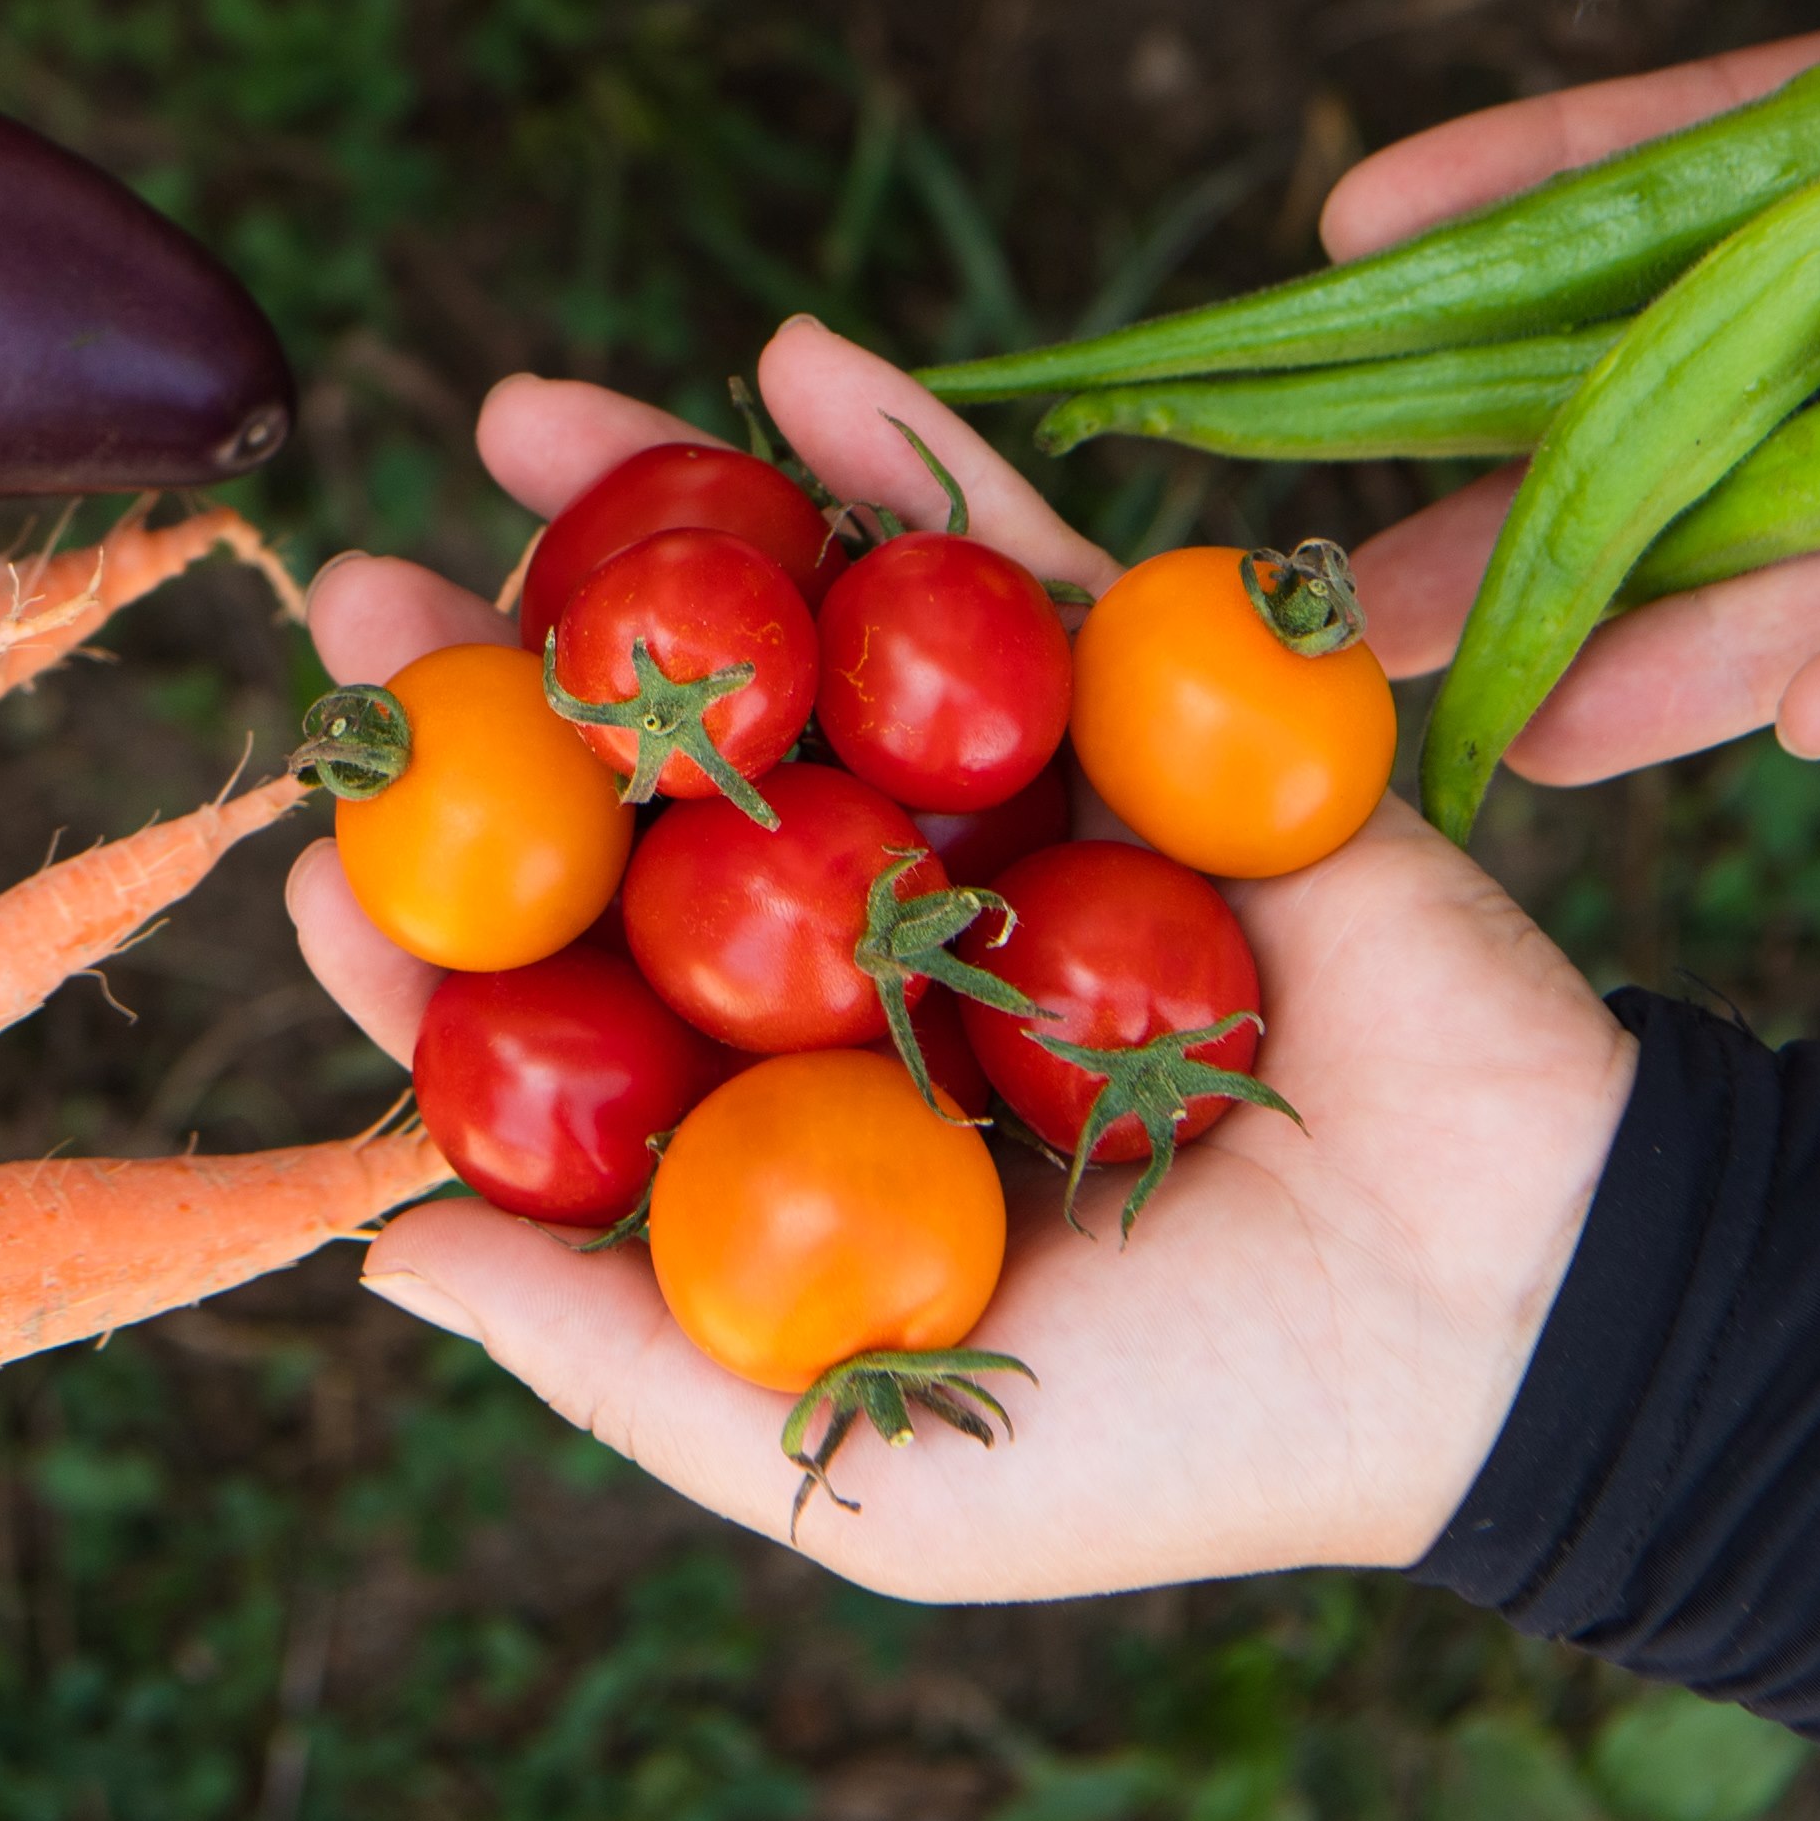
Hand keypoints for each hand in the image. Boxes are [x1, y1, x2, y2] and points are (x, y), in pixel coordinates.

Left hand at [280, 316, 1635, 1597]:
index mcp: (809, 1115)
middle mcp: (892, 947)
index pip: (578, 1003)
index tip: (315, 858)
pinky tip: (788, 354)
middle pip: (659, 787)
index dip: (440, 925)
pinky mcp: (1169, 714)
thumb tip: (379, 1257)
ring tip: (517, 411)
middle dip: (508, 678)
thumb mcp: (865, 1466)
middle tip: (366, 594)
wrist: (1504, 1335)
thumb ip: (627, 1358)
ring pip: (812, 640)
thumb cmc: (1190, 1437)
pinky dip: (909, 452)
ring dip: (667, 513)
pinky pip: (1020, 564)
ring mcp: (1022, 816)